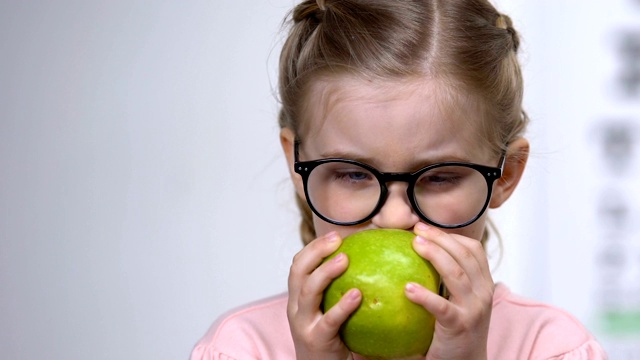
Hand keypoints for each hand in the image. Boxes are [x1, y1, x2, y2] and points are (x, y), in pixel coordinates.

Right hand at [287, 231, 361, 359]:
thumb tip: (369, 264)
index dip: (313, 248)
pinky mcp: (316, 339)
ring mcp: (303, 324)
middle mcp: (295, 308)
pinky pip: (329, 320)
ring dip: (326, 272)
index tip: (335, 236)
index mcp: (297, 299)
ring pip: (308, 291)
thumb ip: (337, 291)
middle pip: (298, 272)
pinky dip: (342, 305)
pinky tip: (357, 295)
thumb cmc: (329, 340)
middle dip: (316, 251)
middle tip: (337, 240)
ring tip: (345, 259)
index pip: (298, 266)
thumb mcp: (327, 312)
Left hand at [405, 223, 493, 359]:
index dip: (451, 235)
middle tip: (417, 230)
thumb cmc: (457, 328)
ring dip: (436, 255)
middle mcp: (483, 293)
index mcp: (483, 284)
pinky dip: (426, 296)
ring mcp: (473, 310)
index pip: (474, 250)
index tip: (426, 228)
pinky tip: (408, 289)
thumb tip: (412, 254)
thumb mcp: (458, 300)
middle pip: (465, 256)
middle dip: (441, 238)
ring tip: (416, 245)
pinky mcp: (460, 326)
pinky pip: (442, 308)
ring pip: (457, 274)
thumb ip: (445, 280)